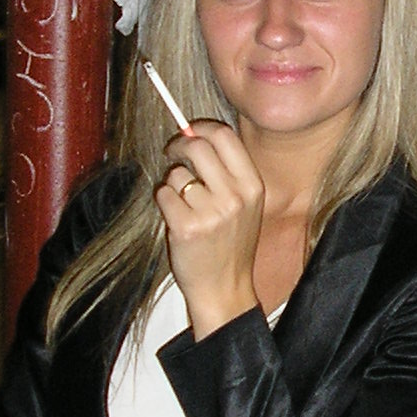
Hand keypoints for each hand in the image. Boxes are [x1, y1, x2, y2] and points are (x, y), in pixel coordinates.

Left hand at [154, 121, 263, 337]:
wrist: (225, 288)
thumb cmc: (232, 243)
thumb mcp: (246, 205)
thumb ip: (228, 172)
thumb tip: (197, 135)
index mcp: (252, 186)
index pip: (225, 137)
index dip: (202, 127)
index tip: (190, 131)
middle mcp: (234, 196)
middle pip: (198, 146)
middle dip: (179, 145)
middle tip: (173, 153)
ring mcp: (211, 212)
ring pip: (178, 173)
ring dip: (174, 184)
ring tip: (185, 206)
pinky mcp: (186, 227)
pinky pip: (164, 194)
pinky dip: (165, 203)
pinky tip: (177, 219)